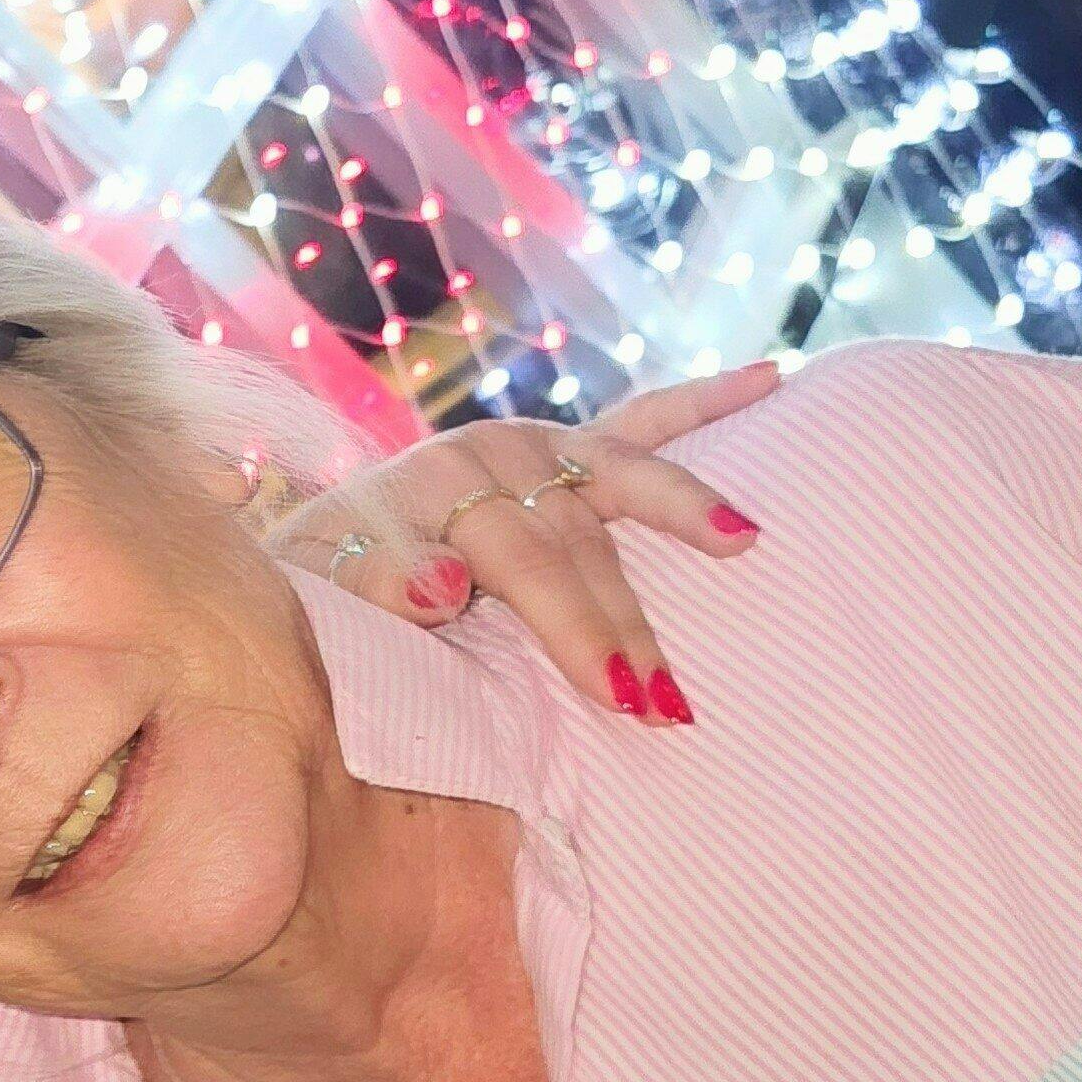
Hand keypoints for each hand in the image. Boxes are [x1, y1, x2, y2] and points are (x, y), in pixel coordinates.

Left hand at [266, 362, 777, 725]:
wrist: (308, 551)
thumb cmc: (320, 591)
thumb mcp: (320, 596)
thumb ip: (376, 587)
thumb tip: (444, 589)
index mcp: (427, 486)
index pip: (517, 560)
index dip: (565, 624)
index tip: (612, 692)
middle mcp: (485, 452)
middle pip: (574, 541)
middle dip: (620, 623)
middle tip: (664, 702)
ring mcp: (531, 445)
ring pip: (620, 484)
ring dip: (685, 514)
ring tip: (744, 544)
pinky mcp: (561, 446)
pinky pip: (643, 420)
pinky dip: (706, 399)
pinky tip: (772, 380)